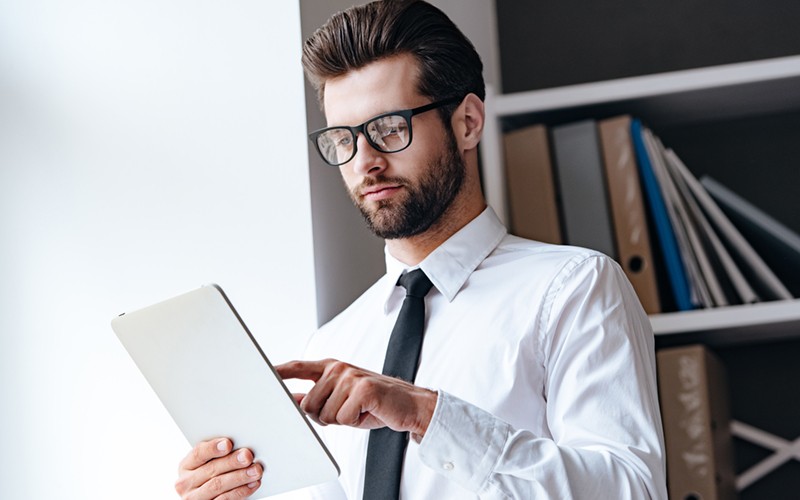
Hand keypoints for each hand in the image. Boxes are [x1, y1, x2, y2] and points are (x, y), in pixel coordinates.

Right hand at [174, 438, 262, 499]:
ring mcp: (194, 498)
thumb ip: (220, 455)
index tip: (228, 443)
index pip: (198, 453)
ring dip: (240, 477)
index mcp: (186, 466)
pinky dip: (241, 491)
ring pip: (218, 485)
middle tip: (248, 456)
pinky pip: (225, 499)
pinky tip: (253, 484)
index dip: (213, 448)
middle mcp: (186, 482)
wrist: (210, 496)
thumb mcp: (208, 464)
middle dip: (232, 462)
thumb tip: (240, 446)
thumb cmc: (213, 475)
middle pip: (211, 469)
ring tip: (256, 470)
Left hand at [276, 359, 437, 438]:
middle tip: (347, 411)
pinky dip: (355, 423)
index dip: (279, 371)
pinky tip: (368, 412)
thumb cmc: (374, 403)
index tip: (261, 373)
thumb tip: (294, 400)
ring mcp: (350, 377)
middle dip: (323, 416)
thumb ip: (318, 396)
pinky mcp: (363, 390)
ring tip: (359, 410)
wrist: (409, 404)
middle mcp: (339, 368)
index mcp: (332, 367)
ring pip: (324, 414)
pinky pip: (343, 419)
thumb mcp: (342, 397)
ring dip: (341, 420)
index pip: (298, 367)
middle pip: (308, 404)